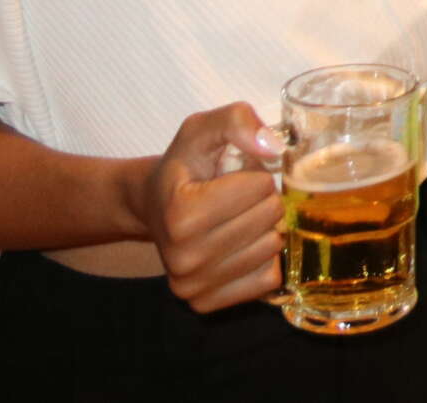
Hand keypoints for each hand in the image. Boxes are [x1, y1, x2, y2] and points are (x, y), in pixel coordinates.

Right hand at [125, 104, 285, 311]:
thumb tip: (273, 148)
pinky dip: (263, 259)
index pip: (262, 187)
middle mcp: (184, 258)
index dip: (254, 174)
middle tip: (235, 199)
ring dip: (264, 228)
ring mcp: (192, 287)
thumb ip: (238, 121)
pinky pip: (268, 279)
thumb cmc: (185, 165)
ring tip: (235, 220)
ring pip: (272, 247)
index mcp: (181, 214)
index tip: (230, 177)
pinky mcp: (205, 304)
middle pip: (270, 217)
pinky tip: (239, 246)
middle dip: (262, 200)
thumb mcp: (204, 128)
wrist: (152, 205)